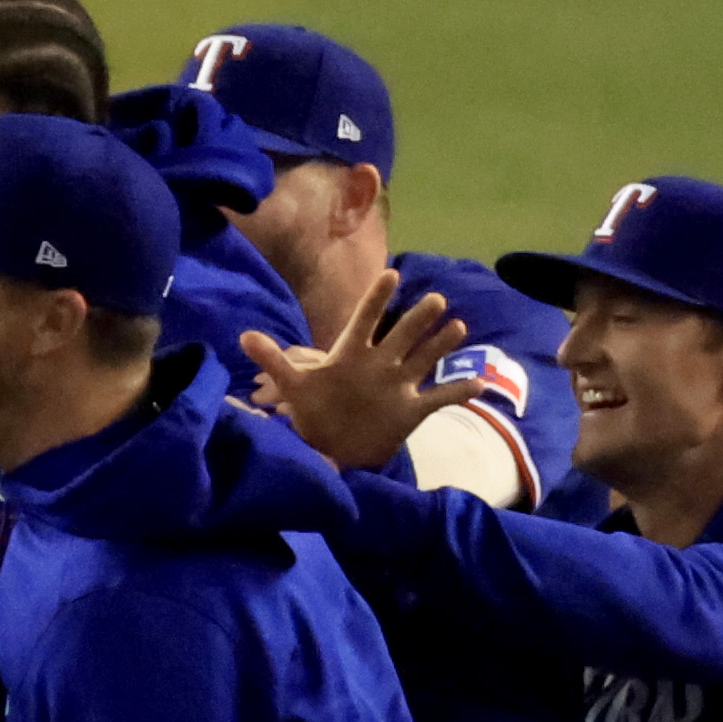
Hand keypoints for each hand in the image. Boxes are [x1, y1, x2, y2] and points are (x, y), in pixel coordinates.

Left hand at [240, 267, 468, 472]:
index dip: (376, 299)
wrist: (334, 447)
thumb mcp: (294, 386)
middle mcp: (379, 363)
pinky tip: (479, 384)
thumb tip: (243, 336)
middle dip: (417, 319)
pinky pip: (439, 397)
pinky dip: (458, 392)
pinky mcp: (412, 409)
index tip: (390, 274)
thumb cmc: (316, 410)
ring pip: (423, 358)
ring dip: (440, 345)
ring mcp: (398, 385)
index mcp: (350, 354)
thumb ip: (274, 360)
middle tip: (434, 299)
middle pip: (401, 336)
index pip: (364, 320)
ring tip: (457, 327)